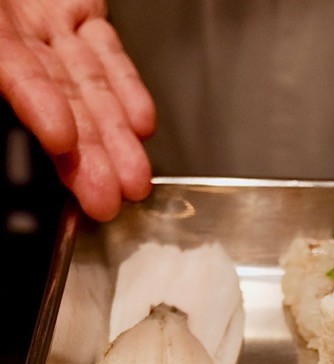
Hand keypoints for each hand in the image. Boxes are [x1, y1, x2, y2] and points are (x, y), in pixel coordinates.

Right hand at [0, 0, 155, 220]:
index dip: (38, 108)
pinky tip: (141, 123)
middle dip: (87, 150)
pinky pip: (102, 51)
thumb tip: (28, 78)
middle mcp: (11, 31)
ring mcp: (44, 21)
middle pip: (58, 98)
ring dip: (114, 133)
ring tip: (134, 176)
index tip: (63, 140)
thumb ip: (9, 51)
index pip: (16, 76)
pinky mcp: (75, 8)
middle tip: (109, 195)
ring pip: (87, 84)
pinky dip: (124, 85)